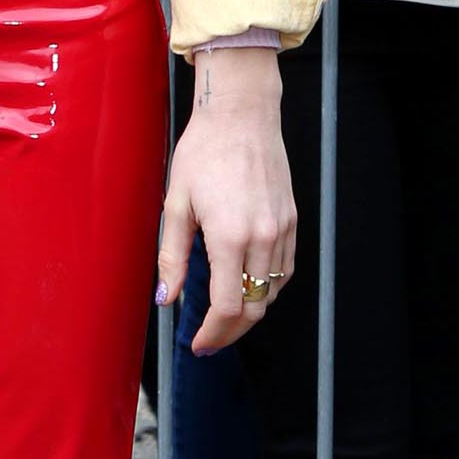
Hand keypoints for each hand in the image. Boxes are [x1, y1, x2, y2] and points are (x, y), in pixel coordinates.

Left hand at [157, 46, 296, 353]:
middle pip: (255, 307)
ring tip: (224, 317)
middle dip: (231, 331)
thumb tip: (167, 298)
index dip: (213, 333)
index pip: (227, 307)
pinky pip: (284, 268)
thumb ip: (172, 256)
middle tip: (208, 340)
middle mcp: (263, 237)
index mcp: (230, 236)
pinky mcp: (291, 220)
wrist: (242, 114)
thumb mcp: (176, 204)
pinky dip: (267, 286)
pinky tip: (246, 285)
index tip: (197, 344)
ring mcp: (282, 229)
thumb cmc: (204, 152)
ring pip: (273, 291)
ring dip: (250, 310)